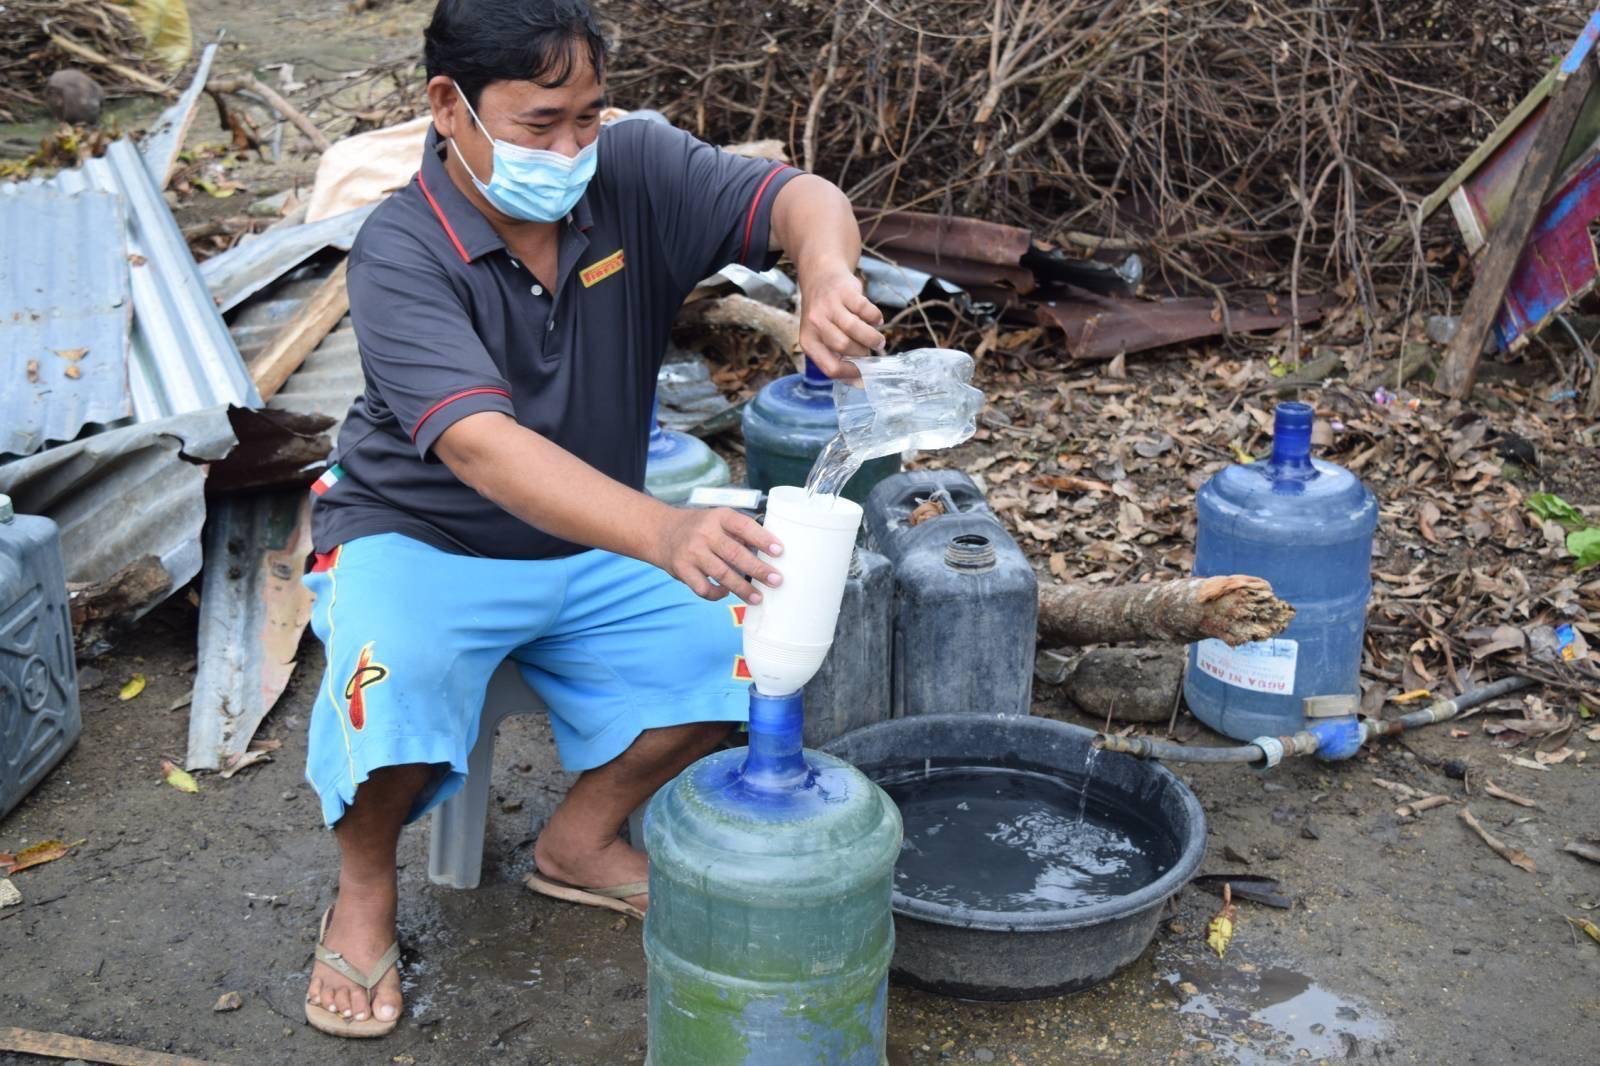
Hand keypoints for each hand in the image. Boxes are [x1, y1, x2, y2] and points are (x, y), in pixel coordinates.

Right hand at [651, 506, 782, 603]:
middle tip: (776, 580)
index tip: (779, 551)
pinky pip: (703, 588)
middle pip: (735, 553)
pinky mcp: (682, 569)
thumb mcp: (718, 520)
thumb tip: (770, 551)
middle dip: (758, 569)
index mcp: (718, 517)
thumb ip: (739, 533)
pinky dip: (716, 594)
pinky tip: (726, 593)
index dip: (762, 538)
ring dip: (742, 588)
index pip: (744, 526)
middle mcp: (704, 533)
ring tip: (758, 597)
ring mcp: (692, 552)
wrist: (662, 532)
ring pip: (721, 574)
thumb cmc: (700, 527)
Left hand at [799, 268, 885, 378]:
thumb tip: (860, 382)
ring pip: (855, 329)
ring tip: (879, 341)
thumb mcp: (821, 336)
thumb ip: (836, 357)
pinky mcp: (844, 291)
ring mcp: (829, 305)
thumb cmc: (825, 314)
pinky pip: (866, 310)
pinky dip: (875, 318)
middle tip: (869, 350)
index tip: (863, 373)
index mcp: (808, 340)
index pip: (830, 367)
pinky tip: (876, 320)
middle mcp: (815, 323)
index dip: (850, 373)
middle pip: (844, 347)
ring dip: (873, 338)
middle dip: (863, 353)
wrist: (820, 276)